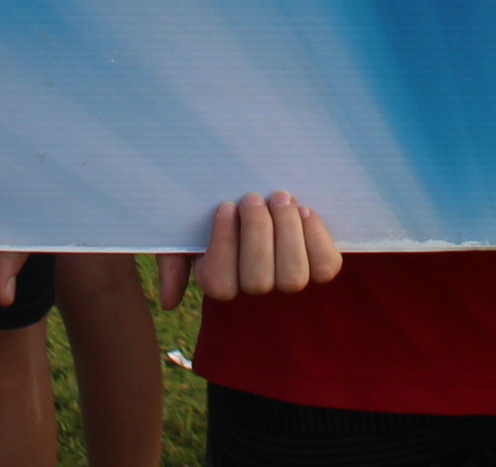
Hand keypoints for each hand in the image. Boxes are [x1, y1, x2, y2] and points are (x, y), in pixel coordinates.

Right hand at [157, 193, 341, 308]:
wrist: (259, 193)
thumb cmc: (214, 212)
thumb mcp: (184, 233)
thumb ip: (172, 261)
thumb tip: (169, 302)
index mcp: (220, 280)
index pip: (220, 284)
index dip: (224, 244)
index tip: (225, 206)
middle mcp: (256, 288)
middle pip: (258, 282)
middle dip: (257, 234)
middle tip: (253, 197)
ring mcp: (289, 279)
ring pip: (293, 278)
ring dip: (286, 233)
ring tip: (280, 198)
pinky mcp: (320, 266)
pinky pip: (325, 267)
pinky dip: (316, 238)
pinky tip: (304, 210)